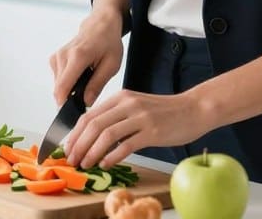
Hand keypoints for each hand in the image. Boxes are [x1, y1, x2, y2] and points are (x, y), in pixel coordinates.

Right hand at [49, 7, 123, 106]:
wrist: (100, 24)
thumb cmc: (108, 42)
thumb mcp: (111, 65)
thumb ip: (97, 85)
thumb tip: (85, 102)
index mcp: (78, 56)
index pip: (62, 87)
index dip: (64, 104)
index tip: (72, 115)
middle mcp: (63, 55)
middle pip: (59, 89)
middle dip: (71, 98)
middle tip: (88, 97)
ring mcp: (57, 56)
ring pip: (58, 85)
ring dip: (70, 90)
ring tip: (87, 82)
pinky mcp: (55, 58)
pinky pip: (58, 79)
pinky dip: (68, 82)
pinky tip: (81, 76)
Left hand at [64, 89, 210, 169]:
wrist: (193, 109)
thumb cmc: (165, 111)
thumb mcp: (136, 106)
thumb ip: (117, 115)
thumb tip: (94, 135)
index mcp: (121, 97)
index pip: (89, 115)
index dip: (75, 133)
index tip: (68, 147)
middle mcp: (128, 105)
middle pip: (94, 124)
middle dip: (79, 144)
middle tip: (72, 159)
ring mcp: (140, 117)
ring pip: (107, 135)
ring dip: (92, 151)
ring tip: (86, 163)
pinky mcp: (152, 132)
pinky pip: (127, 145)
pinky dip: (113, 156)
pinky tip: (106, 164)